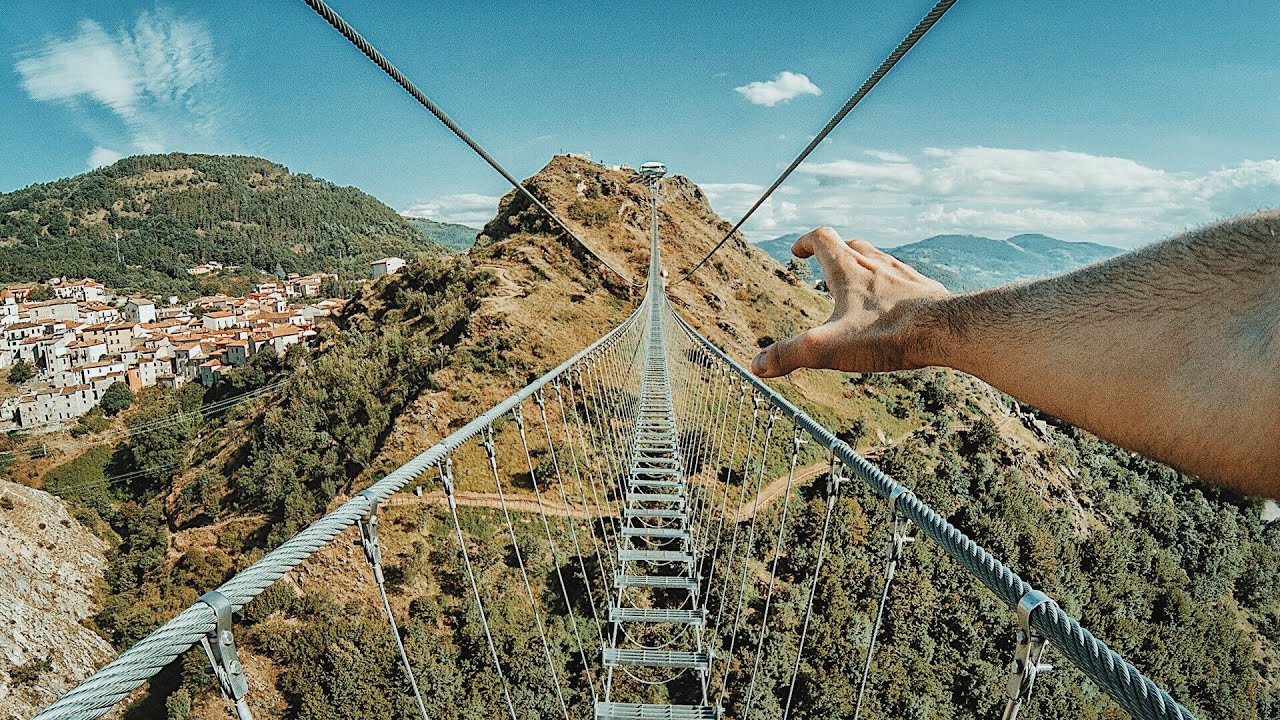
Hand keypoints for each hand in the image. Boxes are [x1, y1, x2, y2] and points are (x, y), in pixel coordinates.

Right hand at [752, 227, 948, 377]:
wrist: (948, 330)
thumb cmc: (887, 334)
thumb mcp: (827, 348)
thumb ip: (789, 354)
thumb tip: (755, 365)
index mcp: (849, 270)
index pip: (823, 238)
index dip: (806, 242)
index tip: (797, 252)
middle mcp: (878, 265)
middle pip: (852, 245)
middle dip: (835, 253)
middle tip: (826, 269)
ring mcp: (905, 276)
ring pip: (881, 260)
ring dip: (865, 267)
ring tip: (859, 287)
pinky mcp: (928, 291)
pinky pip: (906, 280)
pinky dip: (893, 286)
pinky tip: (896, 306)